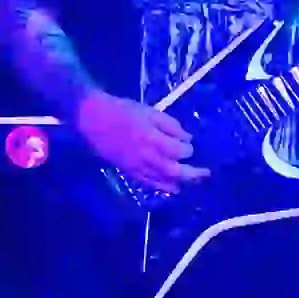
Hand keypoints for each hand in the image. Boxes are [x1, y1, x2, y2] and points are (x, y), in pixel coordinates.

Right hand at [73, 91, 206, 194]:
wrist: (93, 119)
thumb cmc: (122, 110)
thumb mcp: (148, 111)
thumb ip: (169, 125)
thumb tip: (187, 138)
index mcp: (151, 138)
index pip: (178, 150)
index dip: (187, 149)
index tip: (190, 145)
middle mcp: (145, 156)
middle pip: (174, 170)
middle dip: (192, 173)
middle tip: (206, 173)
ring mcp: (136, 166)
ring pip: (163, 179)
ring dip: (180, 182)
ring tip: (193, 182)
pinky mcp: (128, 170)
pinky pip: (148, 183)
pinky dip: (162, 186)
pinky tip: (172, 187)